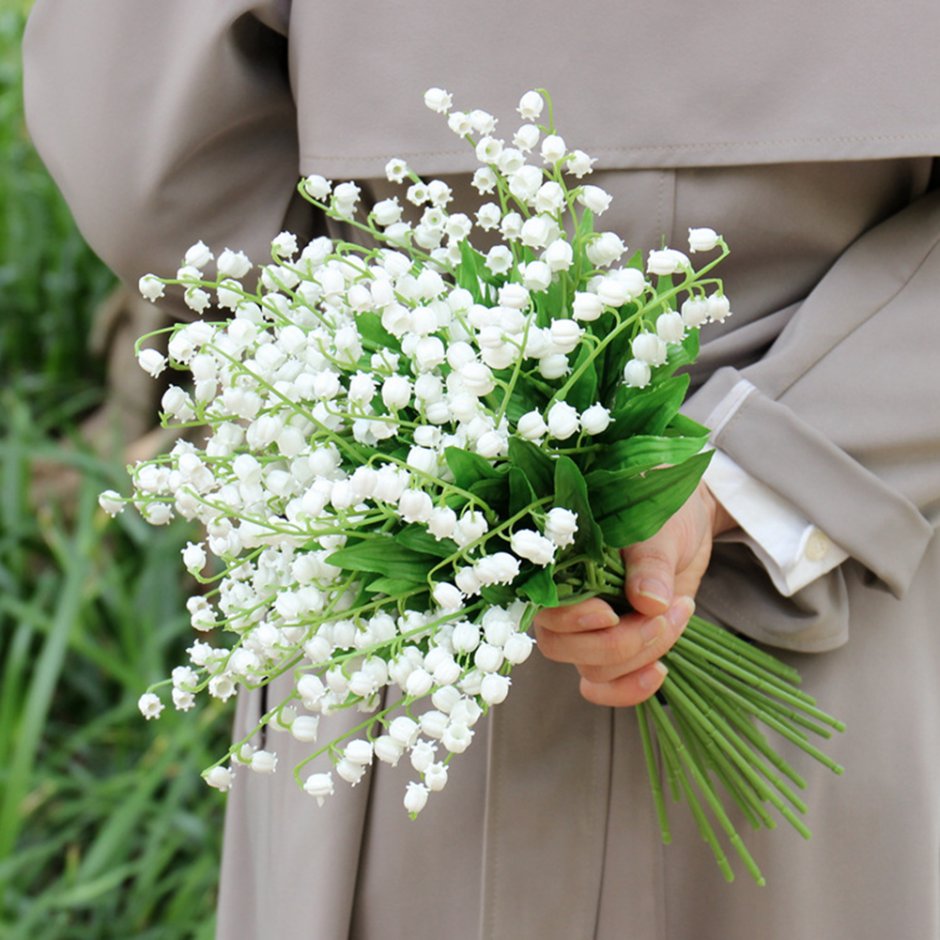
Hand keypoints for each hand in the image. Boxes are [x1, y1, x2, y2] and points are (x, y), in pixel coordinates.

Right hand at [534, 482, 735, 706]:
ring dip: (640, 655)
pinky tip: (659, 671)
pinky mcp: (612, 648)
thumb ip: (650, 563)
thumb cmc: (663, 513)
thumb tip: (649, 601)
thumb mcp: (660, 529)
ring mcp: (587, 629)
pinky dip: (630, 689)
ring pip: (591, 669)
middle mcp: (565, 600)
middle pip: (563, 647)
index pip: (545, 605)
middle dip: (619, 641)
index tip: (611, 612)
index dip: (574, 618)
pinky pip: (603, 687)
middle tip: (663, 613)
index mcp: (561, 563)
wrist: (686, 522)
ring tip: (677, 615)